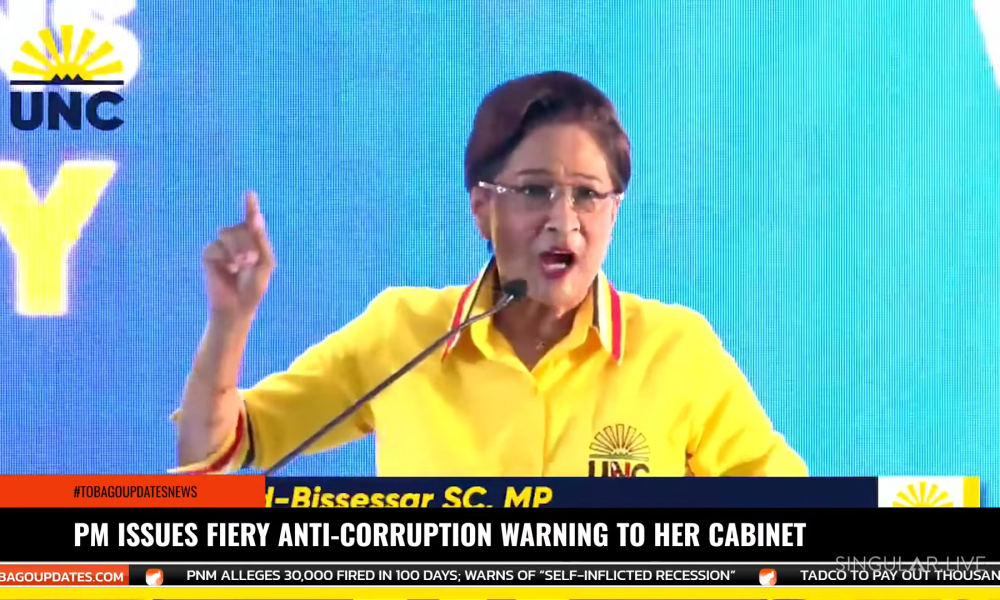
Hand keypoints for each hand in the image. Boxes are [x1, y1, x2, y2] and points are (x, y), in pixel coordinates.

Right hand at [201, 191, 274, 322]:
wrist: (237, 306)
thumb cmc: (254, 286)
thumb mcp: (265, 263)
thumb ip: (261, 239)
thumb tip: (256, 217)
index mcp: (253, 240)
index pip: (251, 220)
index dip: (250, 206)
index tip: (250, 194)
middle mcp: (237, 239)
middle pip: (240, 226)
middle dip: (247, 243)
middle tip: (250, 261)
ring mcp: (222, 246)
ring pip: (226, 232)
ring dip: (236, 249)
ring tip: (241, 265)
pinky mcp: (209, 254)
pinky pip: (215, 247)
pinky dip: (223, 258)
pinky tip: (228, 270)